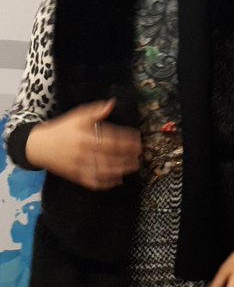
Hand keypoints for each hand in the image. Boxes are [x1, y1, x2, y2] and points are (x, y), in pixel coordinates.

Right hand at [24, 99, 140, 189]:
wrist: (39, 146)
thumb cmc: (62, 129)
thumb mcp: (78, 116)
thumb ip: (96, 111)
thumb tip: (112, 103)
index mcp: (85, 136)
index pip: (111, 139)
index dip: (126, 140)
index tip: (138, 139)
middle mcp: (83, 152)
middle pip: (110, 155)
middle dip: (127, 155)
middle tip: (140, 153)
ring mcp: (79, 165)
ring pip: (104, 170)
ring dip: (121, 169)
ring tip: (134, 166)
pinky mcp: (75, 176)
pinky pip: (92, 182)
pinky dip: (106, 183)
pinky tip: (117, 180)